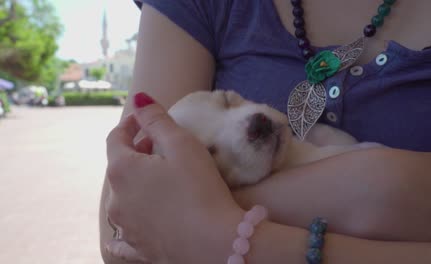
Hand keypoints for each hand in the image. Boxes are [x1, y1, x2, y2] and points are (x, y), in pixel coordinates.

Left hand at [105, 93, 243, 262]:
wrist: (216, 244)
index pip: (116, 138)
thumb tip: (137, 98)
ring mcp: (125, 227)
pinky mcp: (138, 248)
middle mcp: (116, 200)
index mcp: (122, 170)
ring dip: (136, 182)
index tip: (144, 118)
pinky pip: (123, 236)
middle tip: (157, 145)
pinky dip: (129, 222)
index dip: (130, 124)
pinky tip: (134, 223)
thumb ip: (156, 118)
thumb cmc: (200, 189)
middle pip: (119, 167)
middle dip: (136, 151)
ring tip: (158, 177)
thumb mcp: (181, 144)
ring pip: (123, 197)